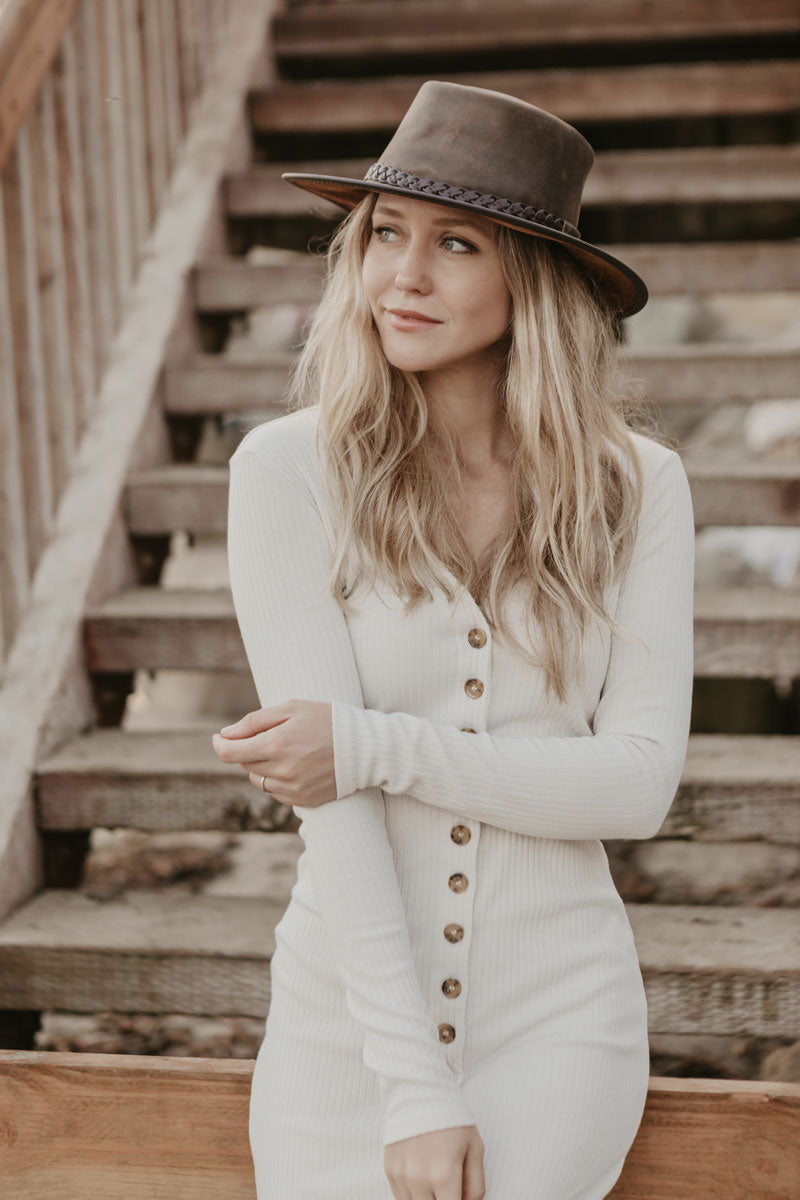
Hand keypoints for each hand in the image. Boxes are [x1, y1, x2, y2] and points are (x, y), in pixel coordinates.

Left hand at [211, 700, 336, 807]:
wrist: (366, 748)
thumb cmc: (328, 720)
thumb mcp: (292, 708)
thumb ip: (255, 721)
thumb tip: (225, 735)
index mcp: (276, 745)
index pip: (229, 753)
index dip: (220, 744)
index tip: (219, 737)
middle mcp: (281, 772)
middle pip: (244, 764)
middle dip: (248, 749)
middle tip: (269, 735)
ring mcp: (292, 789)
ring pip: (258, 780)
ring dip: (262, 766)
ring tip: (285, 750)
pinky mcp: (303, 801)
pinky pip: (276, 792)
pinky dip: (278, 779)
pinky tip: (297, 765)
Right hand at [384, 1125, 485, 1199]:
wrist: (420, 1090)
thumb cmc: (451, 1119)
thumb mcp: (475, 1148)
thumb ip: (476, 1186)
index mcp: (444, 1175)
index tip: (459, 1196)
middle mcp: (419, 1180)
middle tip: (449, 1186)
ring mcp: (401, 1176)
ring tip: (436, 1180)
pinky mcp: (389, 1170)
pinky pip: (401, 1198)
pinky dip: (413, 1195)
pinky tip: (423, 1177)